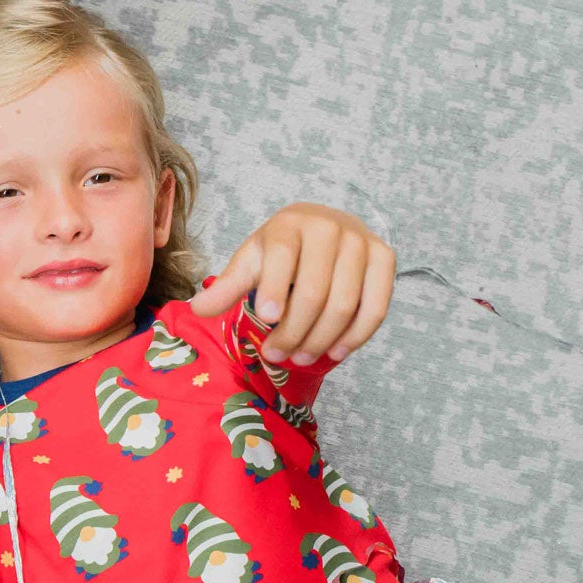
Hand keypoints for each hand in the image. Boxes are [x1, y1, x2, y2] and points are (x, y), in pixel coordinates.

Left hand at [190, 202, 394, 365]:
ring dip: (321, 339)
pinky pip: (376, 306)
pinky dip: (356, 335)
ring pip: (345, 304)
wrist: (323, 226)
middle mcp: (330, 227)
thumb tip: (197, 309)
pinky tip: (335, 352)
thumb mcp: (252, 261)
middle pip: (314, 291)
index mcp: (290, 224)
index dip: (274, 290)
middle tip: (277, 355)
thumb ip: (228, 285)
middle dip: (294, 330)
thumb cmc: (282, 250)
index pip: (282, 258)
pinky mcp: (385, 258)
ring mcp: (361, 242)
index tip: (266, 319)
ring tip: (300, 358)